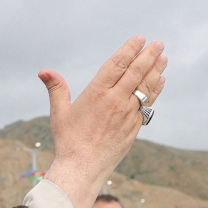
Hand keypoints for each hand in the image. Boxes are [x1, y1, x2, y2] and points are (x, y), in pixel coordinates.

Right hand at [41, 35, 166, 207]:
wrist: (83, 168)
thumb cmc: (69, 141)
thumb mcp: (59, 112)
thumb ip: (56, 88)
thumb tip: (44, 71)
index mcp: (96, 93)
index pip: (117, 64)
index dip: (130, 50)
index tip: (140, 39)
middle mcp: (114, 101)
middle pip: (135, 73)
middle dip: (148, 56)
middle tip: (158, 44)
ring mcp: (127, 114)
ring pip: (145, 88)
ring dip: (155, 72)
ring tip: (163, 58)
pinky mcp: (134, 127)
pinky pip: (147, 105)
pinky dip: (154, 92)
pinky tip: (160, 82)